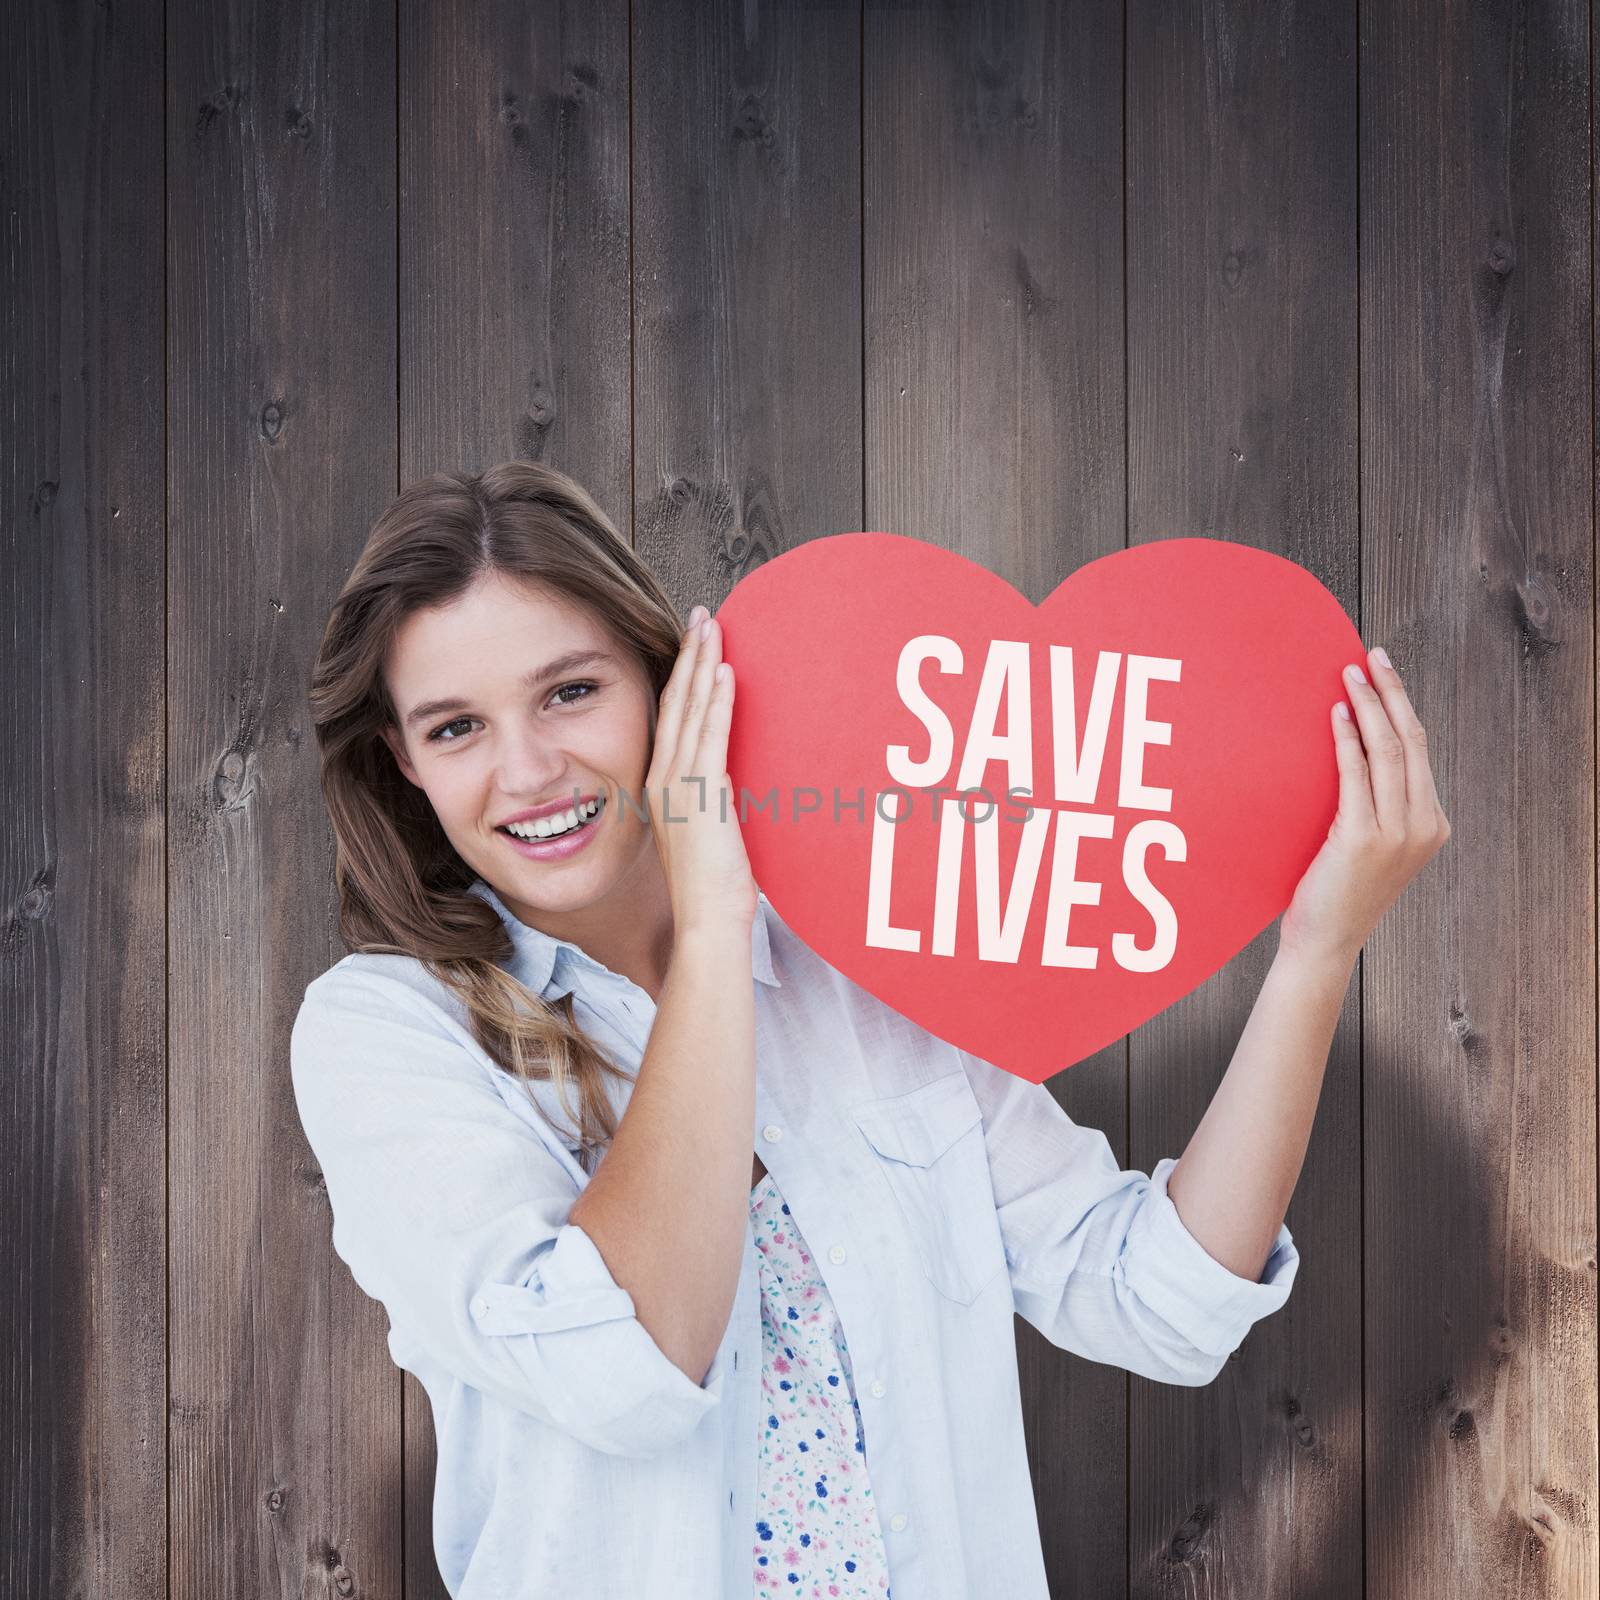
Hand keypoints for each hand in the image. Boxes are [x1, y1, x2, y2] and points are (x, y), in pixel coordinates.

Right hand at [644, 604, 757, 938]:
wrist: (706, 921)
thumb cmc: (712, 891)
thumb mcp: (709, 836)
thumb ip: (714, 803)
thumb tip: (730, 785)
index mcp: (663, 788)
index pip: (671, 720)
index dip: (680, 678)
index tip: (693, 643)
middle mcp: (664, 779)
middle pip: (675, 703)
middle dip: (688, 655)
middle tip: (701, 616)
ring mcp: (679, 785)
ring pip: (690, 710)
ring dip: (702, 664)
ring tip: (712, 626)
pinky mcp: (702, 793)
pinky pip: (710, 735)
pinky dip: (716, 700)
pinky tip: (724, 670)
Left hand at [1278, 644, 1450, 966]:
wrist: (1325, 941)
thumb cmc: (1337, 892)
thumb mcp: (1369, 843)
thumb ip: (1375, 803)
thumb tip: (1354, 746)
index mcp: (1431, 824)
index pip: (1419, 750)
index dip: (1401, 705)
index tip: (1384, 671)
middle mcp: (1423, 825)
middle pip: (1411, 740)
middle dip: (1391, 691)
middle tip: (1372, 655)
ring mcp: (1398, 832)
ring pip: (1389, 750)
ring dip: (1367, 705)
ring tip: (1349, 673)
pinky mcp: (1365, 838)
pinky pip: (1357, 773)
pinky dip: (1346, 738)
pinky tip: (1334, 714)